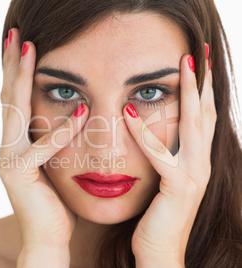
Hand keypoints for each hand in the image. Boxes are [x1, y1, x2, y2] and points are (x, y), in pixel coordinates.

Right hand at [0, 29, 87, 249]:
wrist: (47, 238)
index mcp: (15, 143)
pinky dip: (62, 130)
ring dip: (21, 78)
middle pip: (8, 97)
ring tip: (28, 48)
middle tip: (17, 34)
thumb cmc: (54, 201)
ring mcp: (8, 160)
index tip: (22, 44)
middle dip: (12, 64)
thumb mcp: (52, 164)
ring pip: (15, 111)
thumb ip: (50, 140)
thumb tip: (66, 114)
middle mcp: (6, 147)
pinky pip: (43, 148)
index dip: (16, 71)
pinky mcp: (20, 175)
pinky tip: (79, 110)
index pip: (14, 100)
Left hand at [123, 51, 215, 265]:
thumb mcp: (162, 182)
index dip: (202, 92)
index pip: (202, 119)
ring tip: (185, 66)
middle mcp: (201, 165)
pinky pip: (160, 154)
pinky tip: (129, 112)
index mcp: (195, 162)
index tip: (197, 66)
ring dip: (190, 94)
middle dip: (203, 83)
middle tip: (197, 53)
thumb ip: (163, 158)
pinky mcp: (178, 188)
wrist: (159, 253)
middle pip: (206, 115)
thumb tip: (155, 135)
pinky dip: (144, 132)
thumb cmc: (156, 217)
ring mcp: (194, 176)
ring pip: (195, 126)